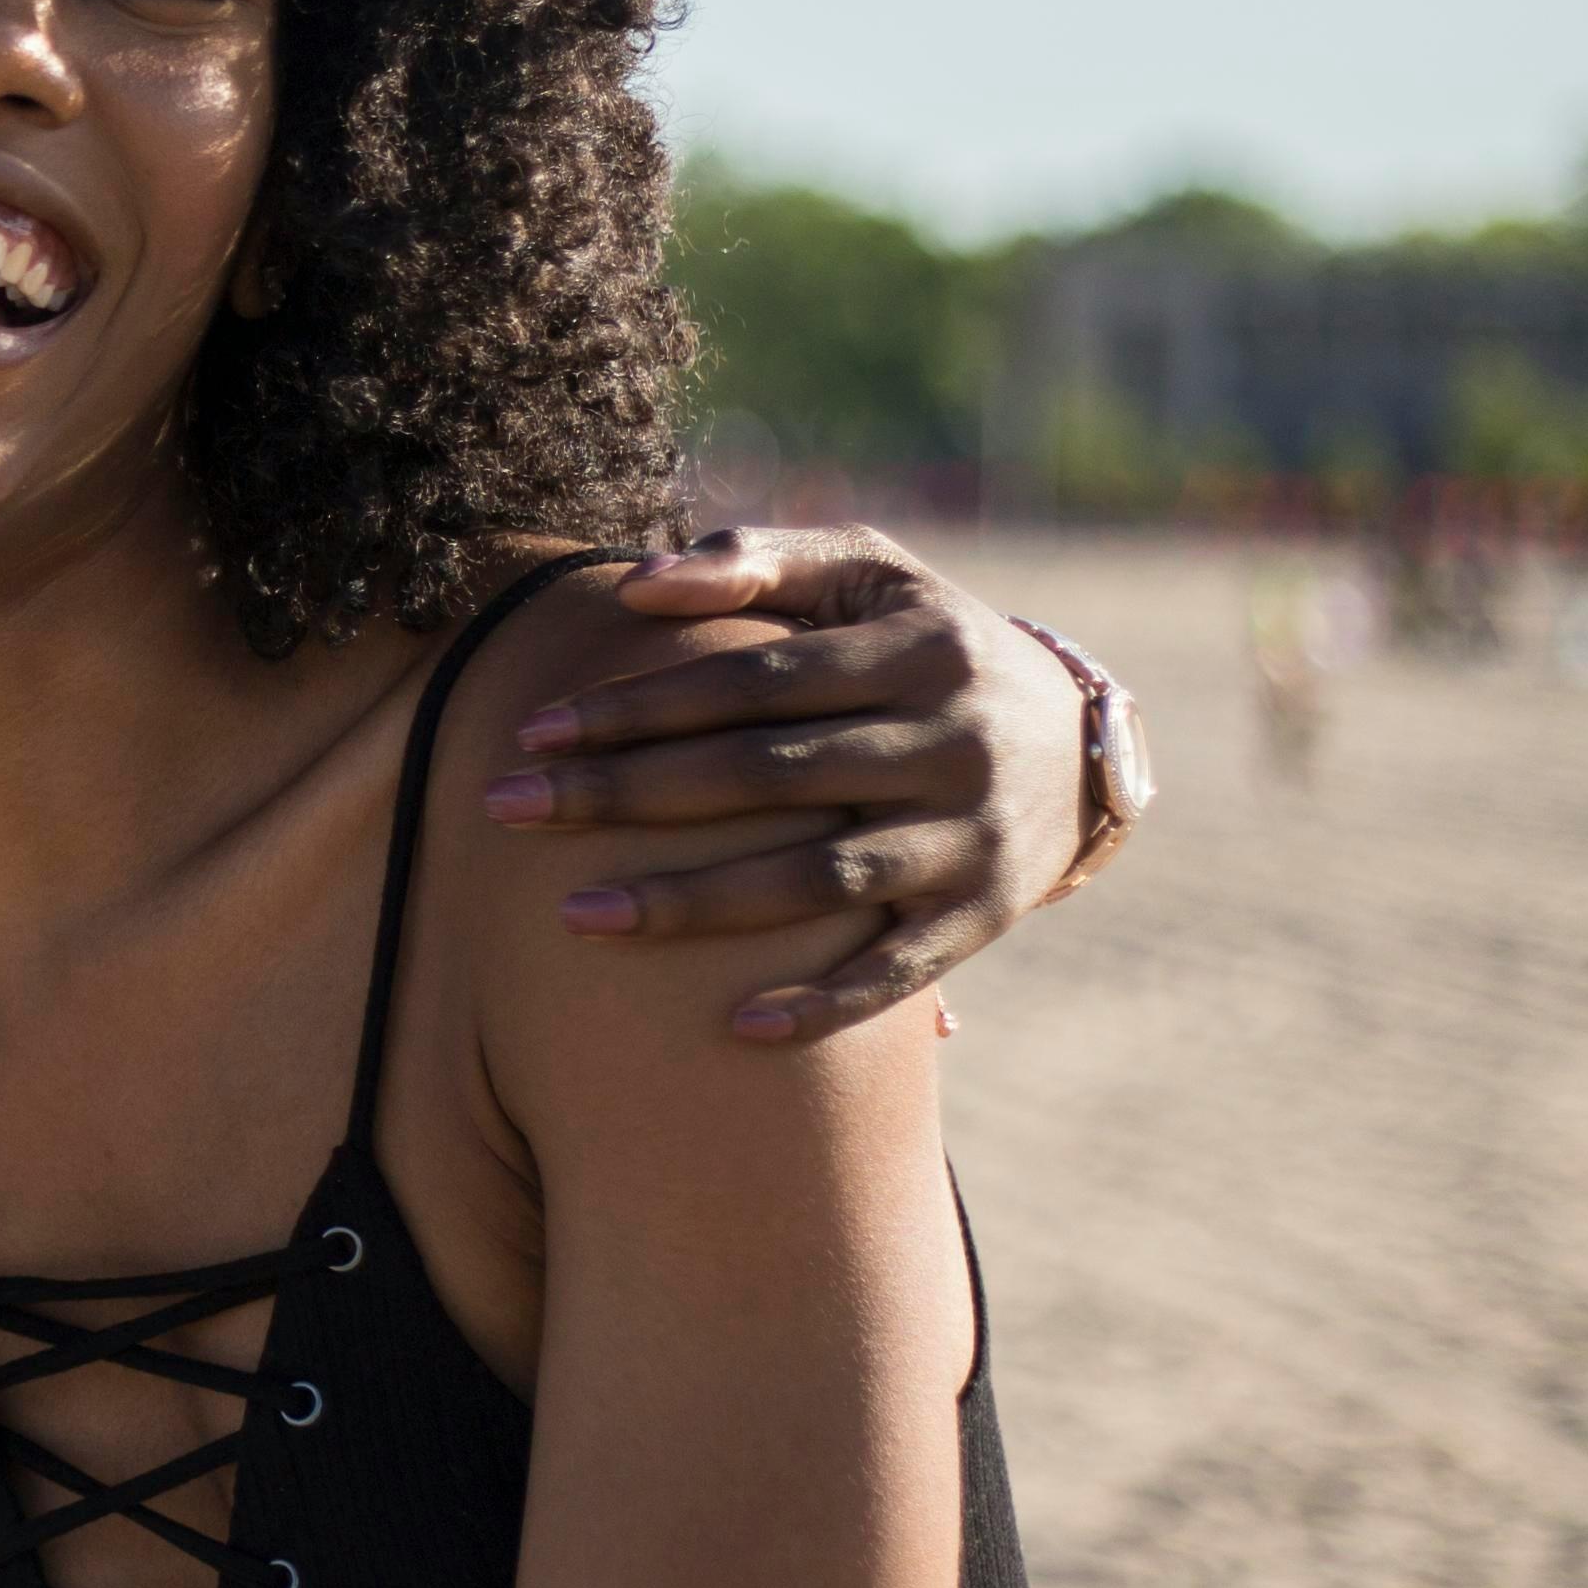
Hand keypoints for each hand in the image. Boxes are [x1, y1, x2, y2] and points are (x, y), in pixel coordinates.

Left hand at [486, 526, 1094, 1042]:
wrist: (1082, 740)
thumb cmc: (927, 641)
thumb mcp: (868, 573)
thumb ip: (755, 559)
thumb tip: (636, 582)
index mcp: (915, 650)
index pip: (752, 679)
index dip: (641, 704)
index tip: (534, 729)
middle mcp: (950, 743)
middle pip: (767, 777)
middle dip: (629, 794)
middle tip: (504, 810)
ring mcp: (971, 838)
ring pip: (819, 880)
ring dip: (696, 903)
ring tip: (576, 917)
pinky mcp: (986, 916)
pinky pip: (899, 974)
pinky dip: (824, 1003)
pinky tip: (734, 1028)